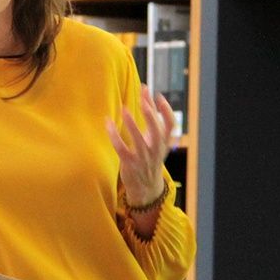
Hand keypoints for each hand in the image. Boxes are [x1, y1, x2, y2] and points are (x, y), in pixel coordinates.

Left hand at [105, 85, 175, 204]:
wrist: (146, 187)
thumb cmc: (149, 156)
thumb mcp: (154, 139)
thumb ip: (150, 116)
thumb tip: (146, 91)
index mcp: (163, 142)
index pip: (171, 125)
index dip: (166, 111)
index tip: (158, 96)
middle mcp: (156, 150)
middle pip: (157, 131)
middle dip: (150, 115)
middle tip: (142, 99)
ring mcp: (143, 158)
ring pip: (139, 140)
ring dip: (132, 124)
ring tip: (124, 109)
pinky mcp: (129, 164)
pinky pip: (121, 149)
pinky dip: (114, 136)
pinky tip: (108, 123)